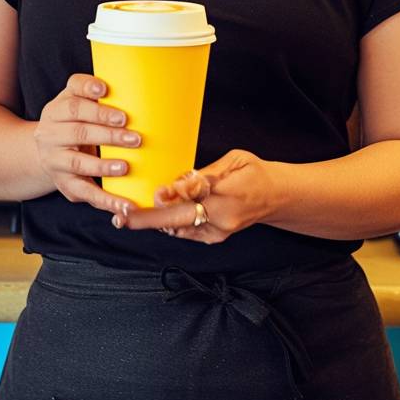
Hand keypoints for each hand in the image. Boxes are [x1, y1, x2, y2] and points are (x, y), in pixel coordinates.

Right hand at [34, 73, 140, 221]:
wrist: (44, 152)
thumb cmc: (72, 121)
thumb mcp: (74, 102)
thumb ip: (92, 93)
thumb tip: (122, 88)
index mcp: (56, 110)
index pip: (72, 102)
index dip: (88, 96)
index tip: (105, 93)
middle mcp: (51, 134)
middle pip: (79, 132)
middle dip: (107, 134)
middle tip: (134, 136)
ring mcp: (55, 161)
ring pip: (79, 164)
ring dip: (103, 166)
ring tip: (125, 167)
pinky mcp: (65, 184)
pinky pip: (87, 193)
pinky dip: (107, 201)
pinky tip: (125, 205)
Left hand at [115, 149, 274, 243]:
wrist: (276, 197)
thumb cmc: (254, 172)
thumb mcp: (234, 161)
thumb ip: (204, 175)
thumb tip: (176, 184)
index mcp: (229, 194)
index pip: (196, 196)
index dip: (174, 195)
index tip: (157, 193)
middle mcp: (222, 219)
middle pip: (180, 220)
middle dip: (148, 219)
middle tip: (122, 218)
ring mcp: (218, 232)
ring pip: (178, 228)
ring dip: (153, 223)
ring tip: (127, 217)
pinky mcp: (215, 238)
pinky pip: (185, 231)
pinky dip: (168, 224)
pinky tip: (152, 217)